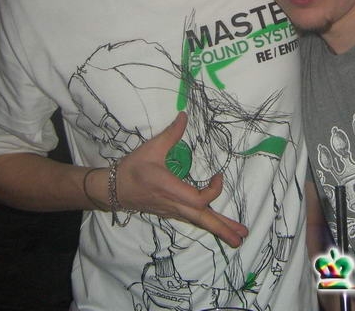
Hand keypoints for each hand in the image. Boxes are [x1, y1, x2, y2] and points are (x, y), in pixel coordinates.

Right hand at [115, 112, 248, 246]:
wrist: (112, 189)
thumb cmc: (132, 168)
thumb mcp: (151, 148)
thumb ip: (171, 133)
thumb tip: (184, 115)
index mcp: (169, 189)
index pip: (198, 200)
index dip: (213, 190)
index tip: (218, 175)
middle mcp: (173, 205)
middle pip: (202, 220)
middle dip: (223, 228)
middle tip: (242, 237)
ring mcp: (172, 211)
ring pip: (198, 223)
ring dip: (219, 230)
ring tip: (237, 239)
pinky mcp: (170, 212)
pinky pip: (192, 221)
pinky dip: (206, 224)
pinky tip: (217, 227)